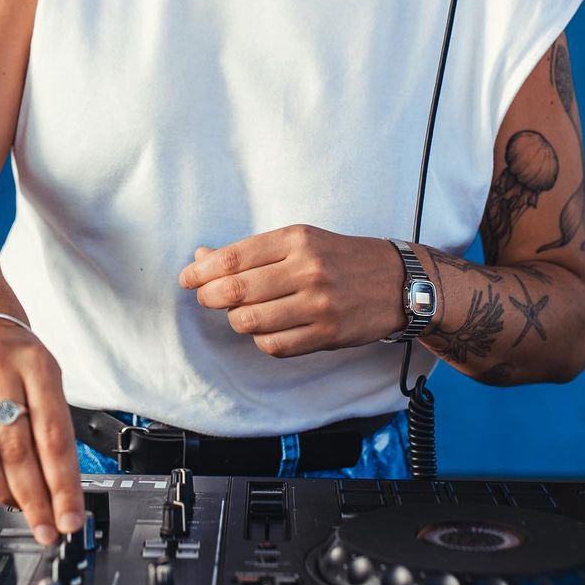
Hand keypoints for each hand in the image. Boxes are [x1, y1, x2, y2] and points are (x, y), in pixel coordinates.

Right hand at [0, 321, 82, 546]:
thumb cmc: (18, 358)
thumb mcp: (48, 377)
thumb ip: (53, 427)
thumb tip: (61, 490)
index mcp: (37, 366)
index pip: (54, 435)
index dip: (63, 484)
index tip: (70, 518)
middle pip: (17, 449)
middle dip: (34, 498)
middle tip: (46, 528)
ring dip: (0, 491)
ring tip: (17, 506)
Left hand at [177, 225, 404, 356]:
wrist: (397, 281)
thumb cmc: (341, 257)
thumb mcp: (301, 240)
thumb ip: (252, 251)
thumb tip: (202, 257)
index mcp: (296, 239)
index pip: (234, 257)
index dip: (202, 271)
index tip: (187, 278)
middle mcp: (307, 269)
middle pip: (237, 290)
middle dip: (210, 296)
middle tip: (205, 297)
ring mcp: (318, 304)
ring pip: (251, 321)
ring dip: (236, 319)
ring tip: (239, 313)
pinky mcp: (327, 333)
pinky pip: (275, 345)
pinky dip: (261, 339)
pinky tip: (265, 329)